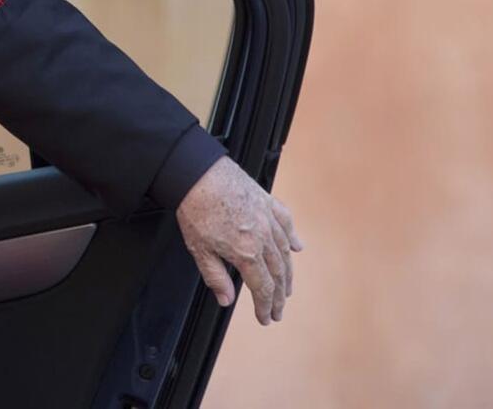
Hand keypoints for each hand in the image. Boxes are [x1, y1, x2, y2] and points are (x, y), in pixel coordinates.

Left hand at [175, 157, 303, 324]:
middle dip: (280, 296)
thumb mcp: (199, 249)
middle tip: (279, 310)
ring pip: (285, 251)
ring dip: (288, 273)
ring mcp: (268, 218)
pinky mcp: (267, 201)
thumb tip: (226, 300)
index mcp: (246, 252)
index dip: (266, 307)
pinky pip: (286, 221)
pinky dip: (292, 236)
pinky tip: (296, 247)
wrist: (197, 173)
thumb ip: (215, 277)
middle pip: (278, 274)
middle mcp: (263, 237)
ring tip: (287, 287)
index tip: (267, 318)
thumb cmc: (196, 208)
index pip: (263, 288)